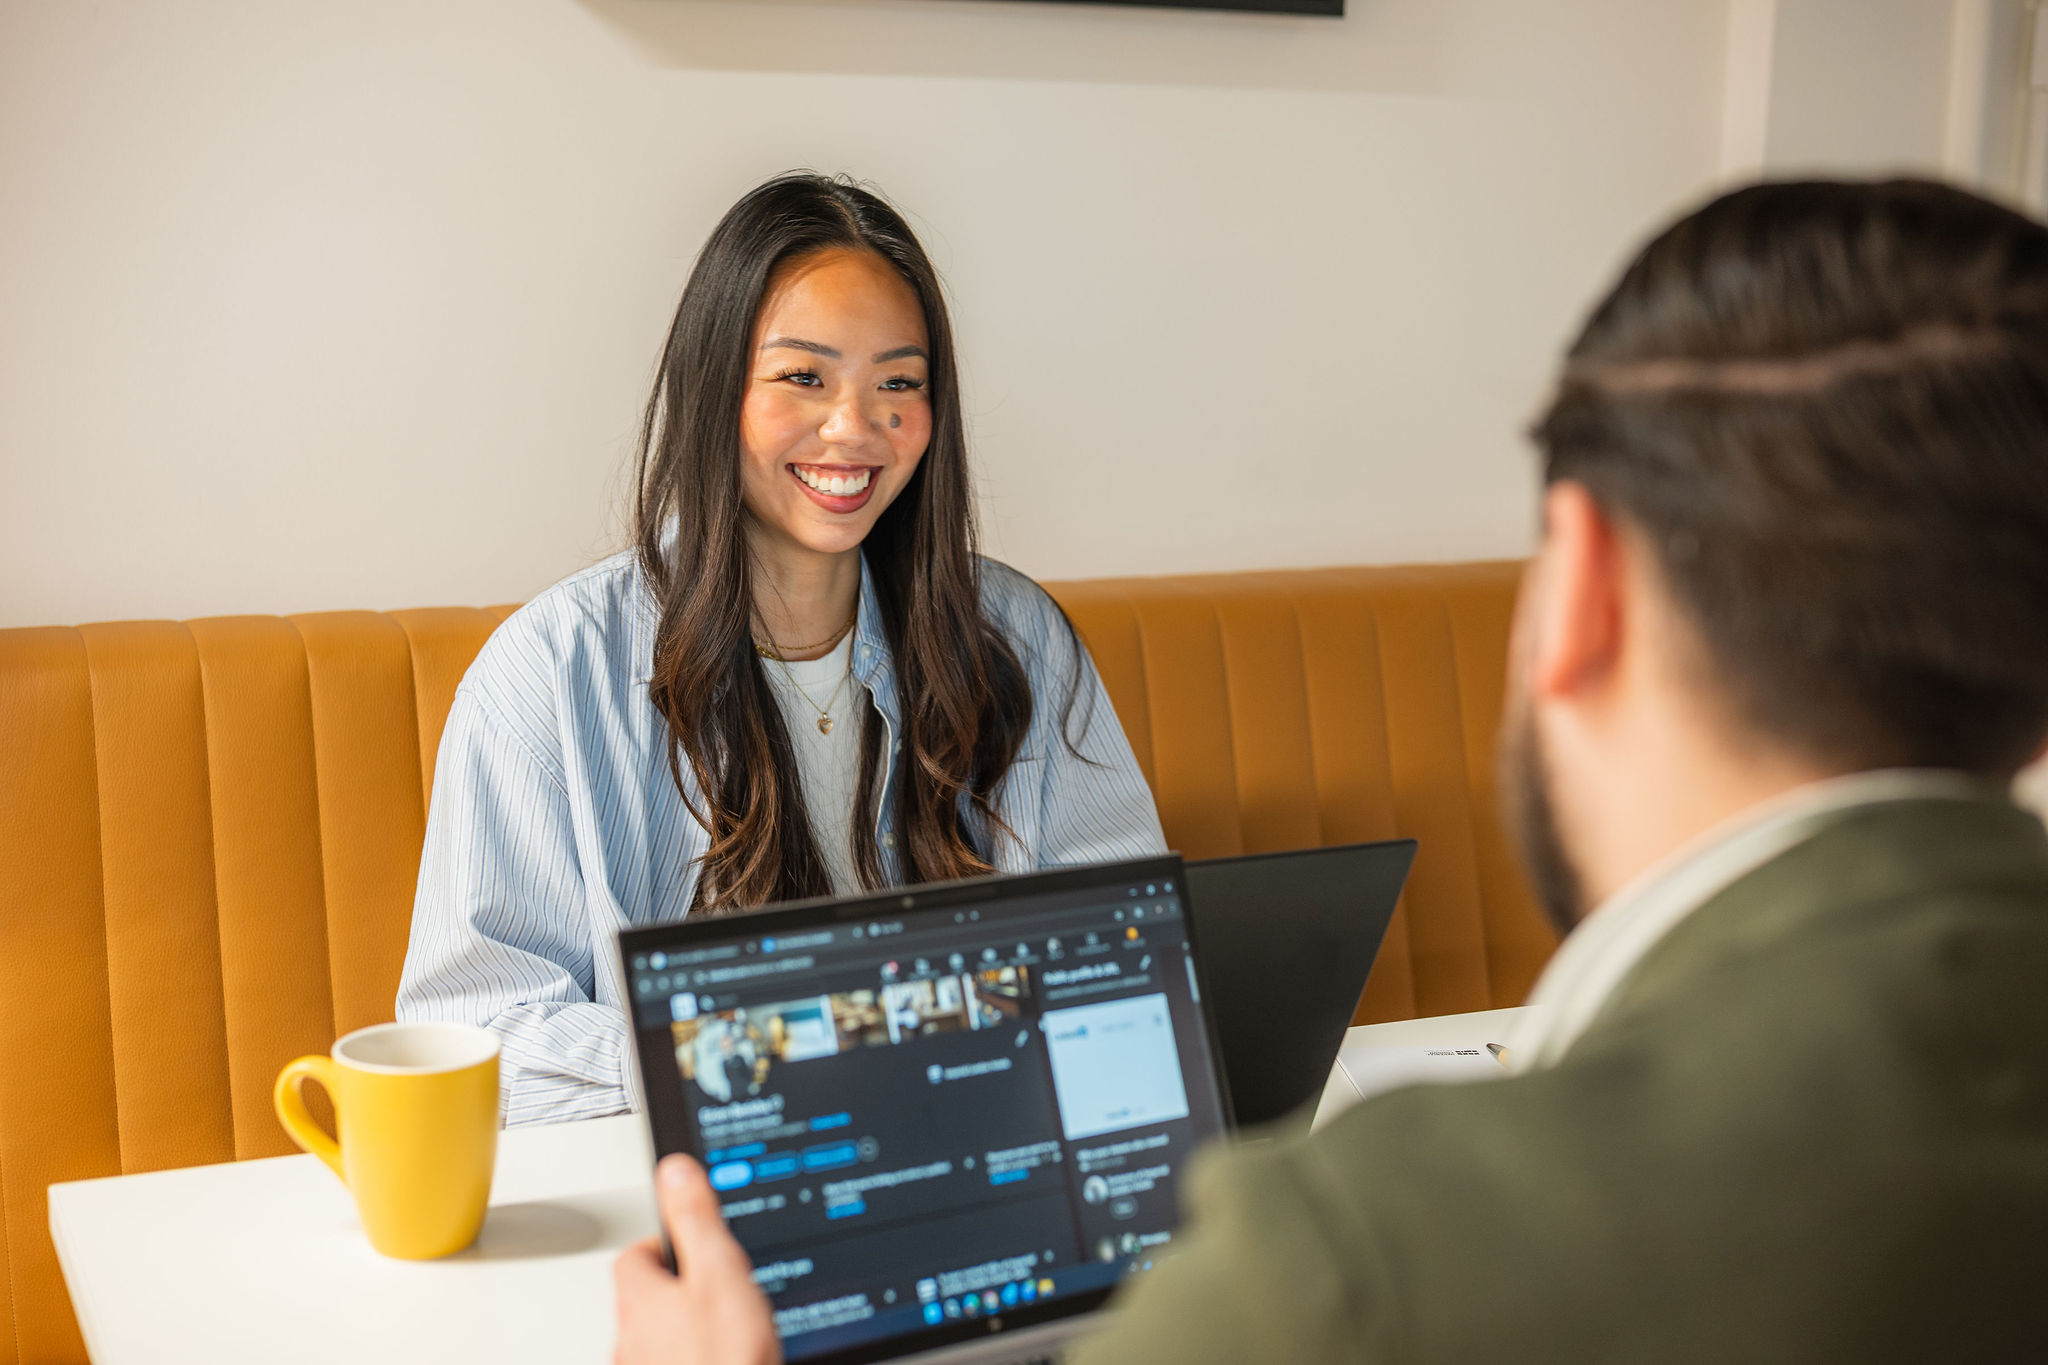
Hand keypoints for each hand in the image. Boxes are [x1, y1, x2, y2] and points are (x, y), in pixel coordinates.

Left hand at [614, 1155, 781, 1364]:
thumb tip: (674, 1169)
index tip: (687, 1239)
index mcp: (642, 1302)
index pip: (633, 1258)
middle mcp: (631, 1344)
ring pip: (656, 1346)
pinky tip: (722, 1362)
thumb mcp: (720, 1276)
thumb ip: (695, 1220)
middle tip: (711, 1286)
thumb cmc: (725, 1364)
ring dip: (682, 1337)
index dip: (662, 1243)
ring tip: (721, 1333)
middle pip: (643, 1305)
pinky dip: (692, 1362)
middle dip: (675, 1294)